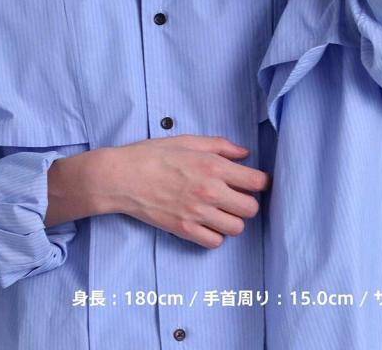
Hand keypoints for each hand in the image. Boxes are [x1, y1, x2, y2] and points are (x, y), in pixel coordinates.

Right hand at [108, 134, 270, 248]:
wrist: (122, 177)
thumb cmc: (152, 154)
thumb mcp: (187, 140)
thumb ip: (219, 145)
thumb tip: (244, 153)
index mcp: (213, 166)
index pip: (257, 182)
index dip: (260, 182)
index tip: (253, 181)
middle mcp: (210, 191)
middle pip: (251, 208)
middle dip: (247, 201)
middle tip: (235, 196)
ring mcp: (198, 213)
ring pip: (236, 228)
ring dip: (232, 220)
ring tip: (220, 210)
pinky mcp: (184, 230)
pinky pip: (215, 242)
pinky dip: (215, 234)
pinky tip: (206, 222)